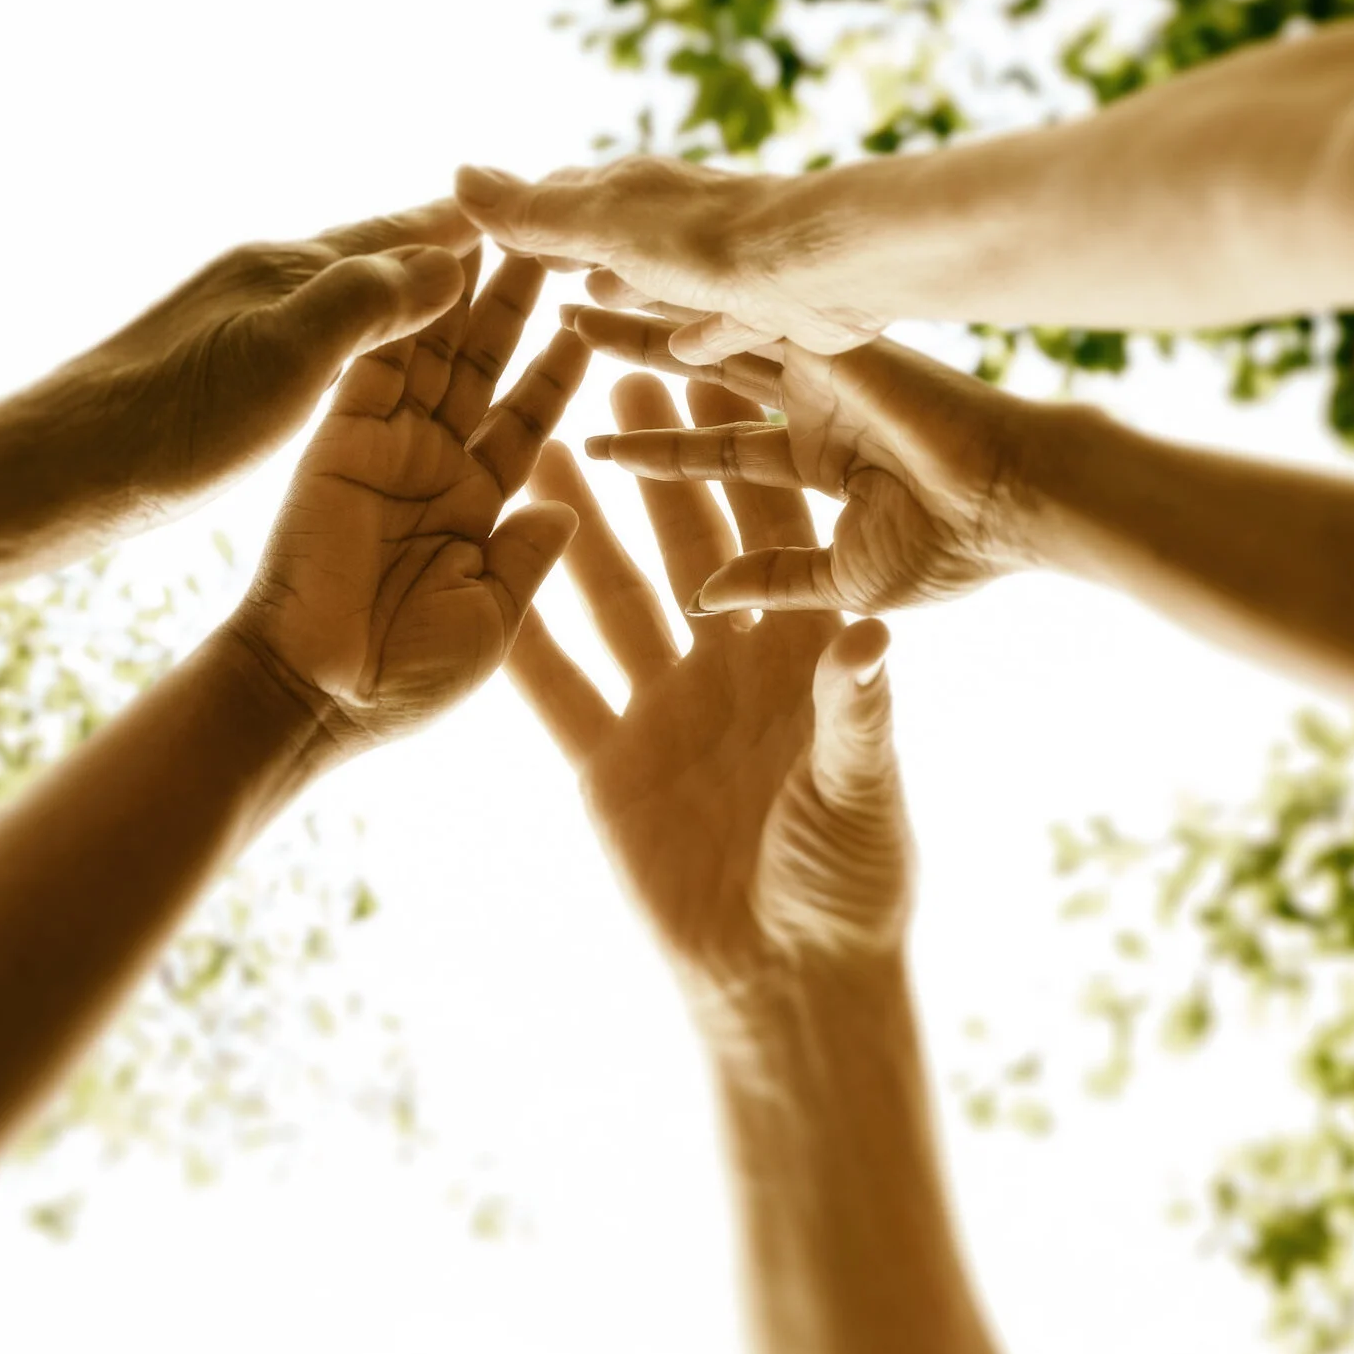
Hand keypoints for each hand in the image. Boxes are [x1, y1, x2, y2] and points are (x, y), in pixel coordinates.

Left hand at [0, 199, 484, 545]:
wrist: (56, 473)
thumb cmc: (169, 424)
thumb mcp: (283, 358)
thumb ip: (368, 302)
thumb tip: (451, 258)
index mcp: (287, 270)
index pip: (400, 233)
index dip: (463, 225)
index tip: (524, 206)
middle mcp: (263, 282)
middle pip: (371, 252)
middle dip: (438, 244)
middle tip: (506, 233)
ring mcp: (235, 323)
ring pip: (341, 291)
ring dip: (399, 285)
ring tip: (450, 283)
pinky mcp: (214, 370)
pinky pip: (314, 335)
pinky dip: (358, 332)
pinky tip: (351, 352)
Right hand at [228, 253, 590, 751]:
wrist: (315, 695)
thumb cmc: (404, 679)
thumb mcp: (491, 618)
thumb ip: (526, 559)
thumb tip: (567, 510)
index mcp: (475, 506)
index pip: (528, 420)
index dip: (561, 369)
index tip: (597, 316)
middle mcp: (432, 464)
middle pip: (483, 365)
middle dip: (517, 304)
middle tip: (553, 239)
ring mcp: (385, 444)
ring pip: (434, 350)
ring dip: (465, 292)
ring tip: (503, 228)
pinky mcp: (341, 435)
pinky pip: (378, 363)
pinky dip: (404, 311)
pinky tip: (434, 262)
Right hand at [455, 156, 893, 362]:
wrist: (824, 264)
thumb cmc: (707, 240)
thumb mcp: (602, 227)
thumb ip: (534, 213)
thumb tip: (458, 175)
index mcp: (630, 193)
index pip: (562, 197)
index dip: (522, 215)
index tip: (484, 230)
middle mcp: (673, 220)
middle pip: (609, 234)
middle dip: (568, 249)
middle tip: (530, 267)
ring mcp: (719, 263)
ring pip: (655, 277)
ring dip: (621, 290)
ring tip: (584, 306)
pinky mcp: (762, 306)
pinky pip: (714, 321)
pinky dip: (691, 333)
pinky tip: (683, 352)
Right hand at [507, 374, 913, 1014]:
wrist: (785, 982)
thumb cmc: (851, 886)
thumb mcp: (860, 792)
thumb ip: (857, 715)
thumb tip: (876, 637)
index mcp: (802, 653)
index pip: (772, 534)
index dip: (744, 457)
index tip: (716, 379)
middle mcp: (731, 664)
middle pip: (684, 541)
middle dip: (654, 460)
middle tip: (616, 372)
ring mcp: (663, 706)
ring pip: (610, 595)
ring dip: (575, 525)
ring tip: (536, 445)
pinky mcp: (607, 760)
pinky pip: (555, 685)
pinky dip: (519, 632)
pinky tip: (478, 572)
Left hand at [563, 306, 1042, 612]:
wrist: (1013, 503)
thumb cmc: (953, 551)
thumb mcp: (843, 579)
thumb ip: (774, 582)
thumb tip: (703, 599)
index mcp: (822, 460)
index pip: (716, 451)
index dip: (655, 451)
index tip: (593, 446)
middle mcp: (815, 404)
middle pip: (702, 373)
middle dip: (637, 355)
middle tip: (570, 330)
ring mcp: (820, 366)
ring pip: (713, 333)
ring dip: (646, 315)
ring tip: (579, 294)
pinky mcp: (826, 338)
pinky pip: (742, 312)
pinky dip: (688, 298)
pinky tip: (633, 278)